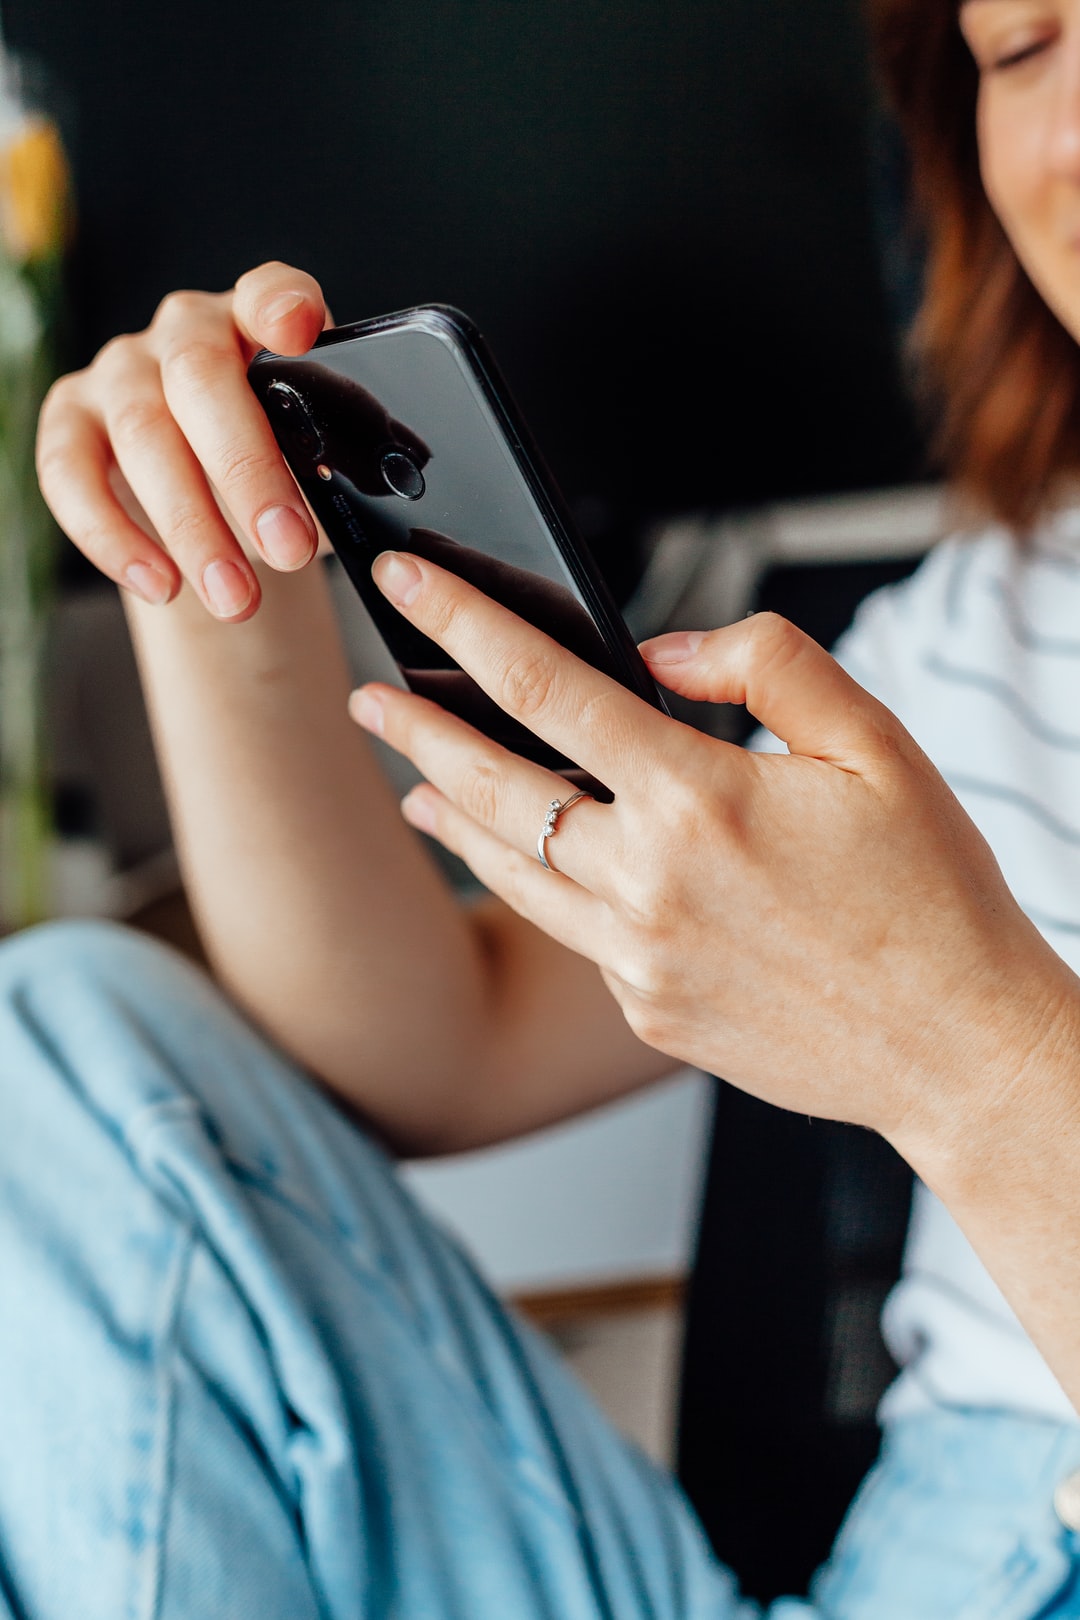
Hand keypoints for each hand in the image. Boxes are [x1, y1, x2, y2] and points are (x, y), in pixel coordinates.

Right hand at [36, 261, 332, 619]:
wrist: (218, 503)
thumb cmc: (280, 470)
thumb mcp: (320, 462)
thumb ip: (338, 464)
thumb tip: (362, 505)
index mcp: (258, 324)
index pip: (269, 292)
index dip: (280, 305)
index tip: (298, 330)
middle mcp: (184, 332)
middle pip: (200, 381)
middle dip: (247, 472)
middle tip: (289, 550)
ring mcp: (120, 371)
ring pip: (142, 436)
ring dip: (191, 527)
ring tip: (236, 599)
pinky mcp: (70, 420)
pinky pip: (71, 474)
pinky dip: (113, 537)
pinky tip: (160, 586)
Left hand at [348, 549, 1079, 1154]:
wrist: (957, 1047)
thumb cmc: (930, 896)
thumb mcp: (876, 745)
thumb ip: (767, 666)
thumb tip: (664, 652)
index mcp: (700, 799)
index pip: (543, 686)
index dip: (460, 621)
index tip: (408, 581)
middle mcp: (649, 882)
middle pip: (491, 787)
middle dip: (415, 731)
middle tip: (365, 697)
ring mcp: (637, 958)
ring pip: (507, 872)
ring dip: (448, 819)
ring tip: (410, 785)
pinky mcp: (646, 1010)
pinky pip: (572, 934)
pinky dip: (541, 889)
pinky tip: (530, 869)